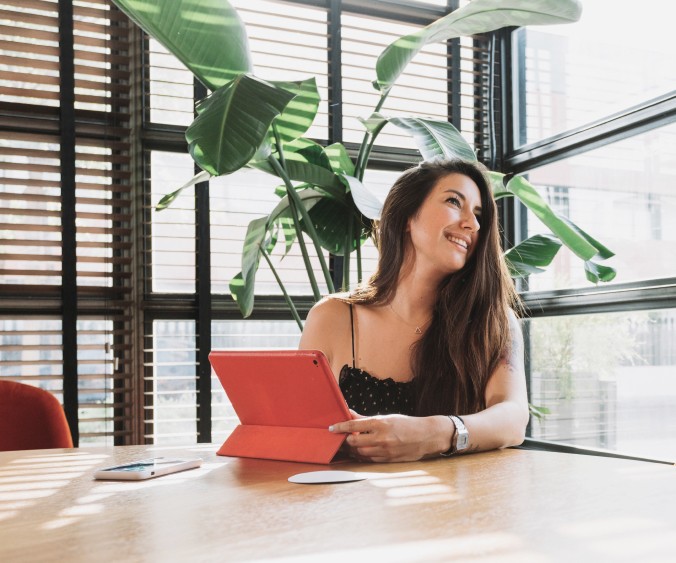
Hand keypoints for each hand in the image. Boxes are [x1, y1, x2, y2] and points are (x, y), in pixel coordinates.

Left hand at [330, 411, 444, 462]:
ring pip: (360, 453)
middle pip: (354, 442)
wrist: (426, 436)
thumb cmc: (406, 424)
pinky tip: (358, 452)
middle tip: (339, 438)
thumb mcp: (386, 417)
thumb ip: (366, 418)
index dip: (340, 427)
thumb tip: (350, 413)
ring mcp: (385, 450)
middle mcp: (381, 438)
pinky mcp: (388, 460)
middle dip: (345, 441)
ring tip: (347, 445)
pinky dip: (361, 456)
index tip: (332, 428)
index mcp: (380, 423)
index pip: (354, 425)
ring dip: (352, 450)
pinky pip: (369, 459)